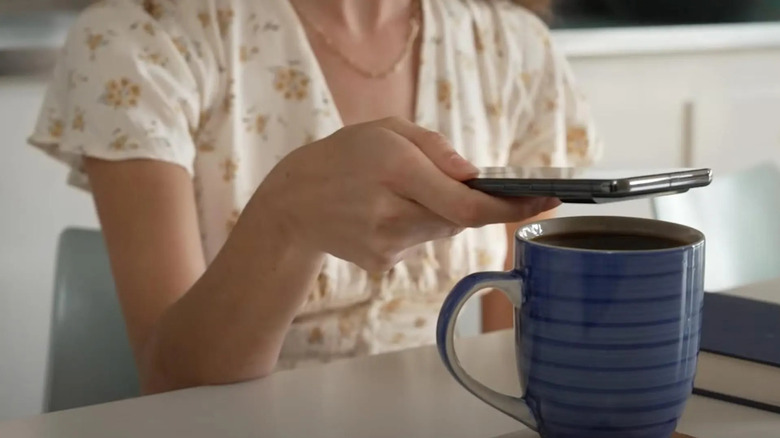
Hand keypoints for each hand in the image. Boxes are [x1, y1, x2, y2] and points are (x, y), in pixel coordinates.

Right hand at [255, 117, 558, 271]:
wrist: (293, 205)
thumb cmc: (343, 157)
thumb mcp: (386, 130)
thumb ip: (435, 148)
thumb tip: (475, 177)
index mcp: (395, 171)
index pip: (468, 205)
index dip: (513, 207)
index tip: (550, 199)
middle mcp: (392, 214)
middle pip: (460, 220)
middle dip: (468, 202)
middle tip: (453, 182)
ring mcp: (386, 246)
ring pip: (442, 230)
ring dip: (440, 211)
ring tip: (402, 192)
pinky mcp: (383, 263)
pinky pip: (420, 242)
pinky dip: (417, 225)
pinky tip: (384, 212)